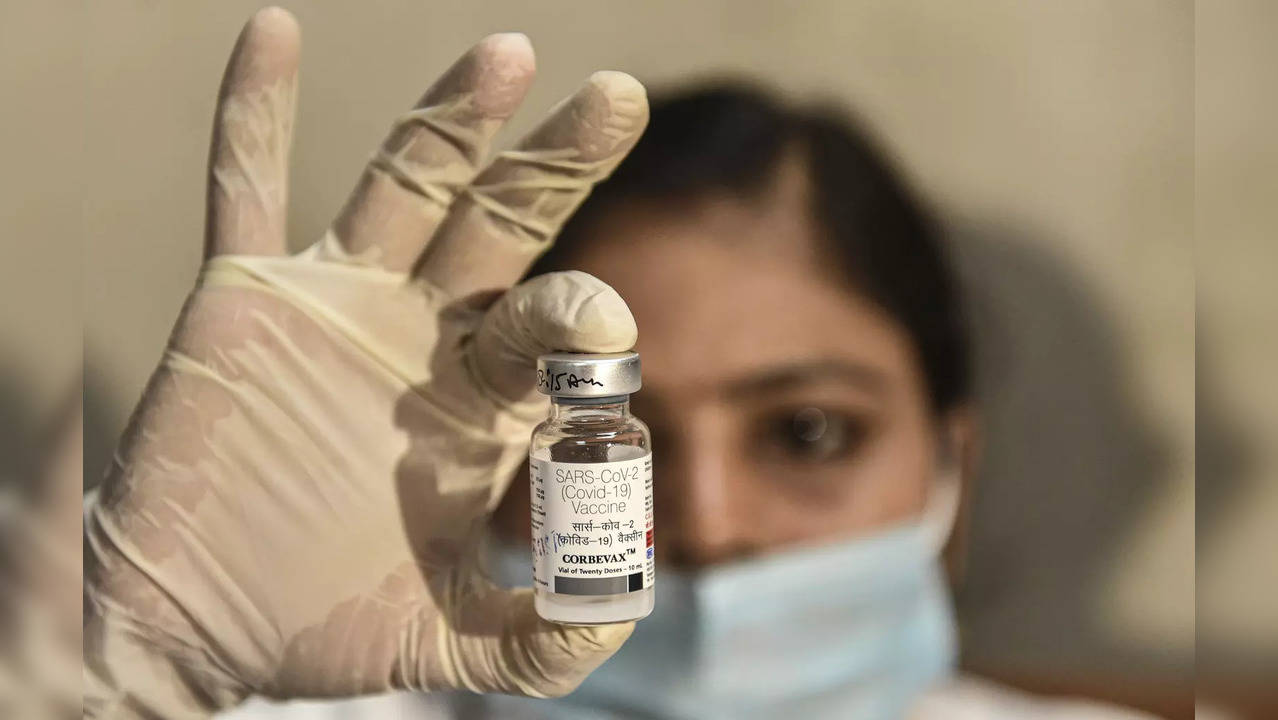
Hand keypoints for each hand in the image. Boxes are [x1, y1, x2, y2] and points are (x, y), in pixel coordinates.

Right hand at [83, 8, 647, 716]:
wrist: (202, 625)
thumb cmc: (327, 625)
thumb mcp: (452, 640)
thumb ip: (542, 638)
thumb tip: (625, 606)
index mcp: (485, 400)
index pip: (557, 332)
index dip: (585, 326)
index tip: (602, 342)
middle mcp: (423, 333)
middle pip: (504, 225)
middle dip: (557, 163)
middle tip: (616, 98)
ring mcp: (340, 305)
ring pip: (404, 186)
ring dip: (449, 120)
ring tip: (505, 53)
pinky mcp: (246, 299)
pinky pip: (244, 188)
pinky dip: (254, 114)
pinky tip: (273, 31)